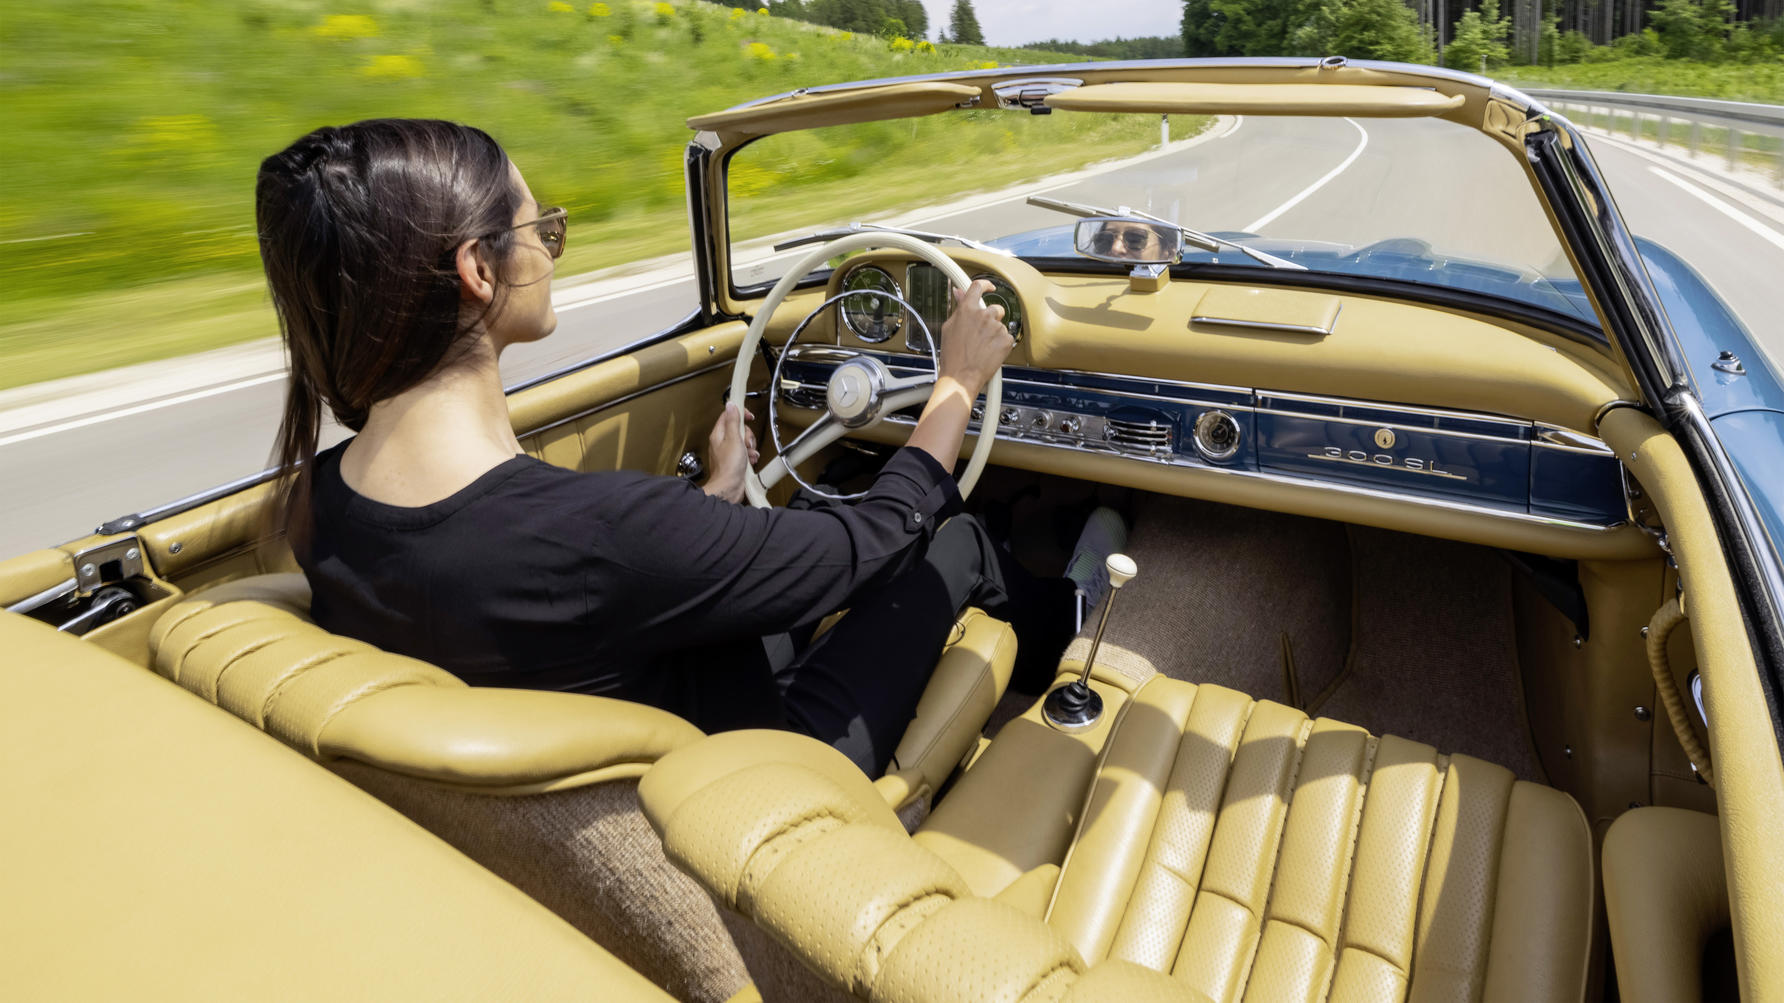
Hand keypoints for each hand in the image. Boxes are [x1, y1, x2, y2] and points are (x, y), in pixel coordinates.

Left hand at [702, 403, 758, 503]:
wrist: (729, 488)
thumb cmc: (728, 467)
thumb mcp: (733, 439)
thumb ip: (733, 421)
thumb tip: (730, 405)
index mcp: (719, 434)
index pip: (728, 415)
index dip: (740, 413)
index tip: (749, 416)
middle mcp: (722, 442)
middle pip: (739, 428)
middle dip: (747, 435)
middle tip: (747, 442)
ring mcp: (728, 452)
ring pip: (743, 441)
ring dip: (750, 446)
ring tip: (749, 453)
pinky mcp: (734, 461)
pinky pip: (745, 453)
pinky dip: (750, 455)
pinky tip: (750, 460)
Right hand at [937, 279, 1013, 394]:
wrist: (961, 377)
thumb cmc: (952, 356)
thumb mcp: (949, 328)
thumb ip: (958, 308)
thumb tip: (960, 293)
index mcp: (967, 310)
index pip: (978, 286)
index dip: (985, 285)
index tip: (989, 287)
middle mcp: (983, 315)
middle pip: (994, 308)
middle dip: (991, 318)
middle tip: (981, 334)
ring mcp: (996, 327)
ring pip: (1000, 325)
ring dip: (995, 333)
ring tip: (983, 347)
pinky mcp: (1006, 339)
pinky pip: (1007, 337)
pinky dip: (1001, 344)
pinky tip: (990, 353)